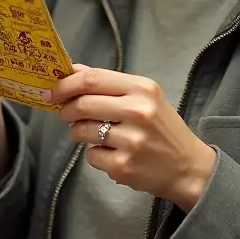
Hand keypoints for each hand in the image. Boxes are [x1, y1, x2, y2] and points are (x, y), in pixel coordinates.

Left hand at [49, 66, 216, 210]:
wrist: (188, 167)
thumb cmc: (162, 128)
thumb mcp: (144, 97)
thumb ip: (108, 84)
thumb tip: (71, 71)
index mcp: (143, 89)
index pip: (92, 79)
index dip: (66, 85)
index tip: (51, 91)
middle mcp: (138, 112)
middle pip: (82, 104)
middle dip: (66, 110)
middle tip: (65, 115)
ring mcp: (131, 141)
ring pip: (82, 131)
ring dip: (79, 133)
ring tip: (96, 135)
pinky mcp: (123, 166)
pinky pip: (91, 156)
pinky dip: (95, 155)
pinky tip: (113, 154)